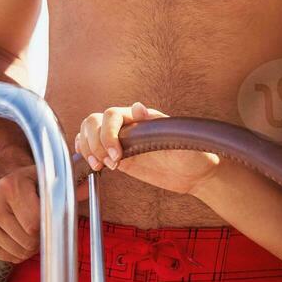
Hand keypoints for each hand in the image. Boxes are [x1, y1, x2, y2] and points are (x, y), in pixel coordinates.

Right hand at [0, 164, 87, 262]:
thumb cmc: (32, 182)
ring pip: (19, 252)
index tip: (51, 218)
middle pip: (28, 239)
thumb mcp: (48, 178)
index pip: (35, 223)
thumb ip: (70, 185)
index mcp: (12, 186)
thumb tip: (93, 180)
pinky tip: (18, 235)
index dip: (48, 225)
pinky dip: (18, 252)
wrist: (1, 181)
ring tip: (30, 229)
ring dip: (30, 246)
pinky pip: (7, 257)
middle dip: (41, 237)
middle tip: (42, 225)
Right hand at [76, 102, 218, 195]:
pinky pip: (92, 147)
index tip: (118, 157)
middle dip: (95, 142)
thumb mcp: (180, 138)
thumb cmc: (194, 153)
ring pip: (89, 132)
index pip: (111, 115)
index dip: (108, 134)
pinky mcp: (118, 157)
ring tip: (99, 166)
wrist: (197, 173)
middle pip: (94, 121)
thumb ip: (159, 125)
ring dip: (88, 148)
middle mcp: (128, 126)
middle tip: (109, 163)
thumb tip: (138, 107)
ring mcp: (121, 141)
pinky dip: (85, 152)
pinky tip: (91, 162)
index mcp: (141, 117)